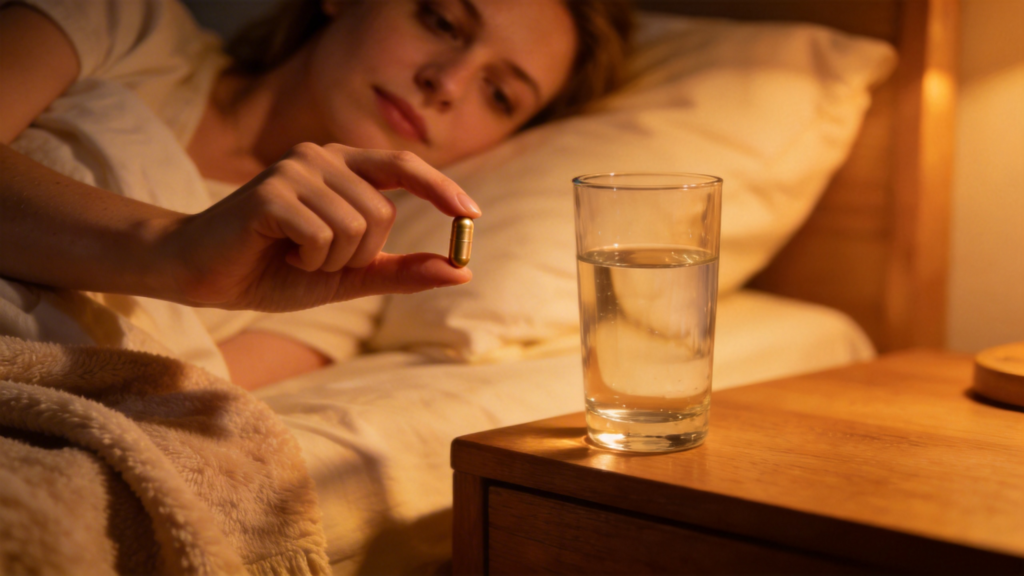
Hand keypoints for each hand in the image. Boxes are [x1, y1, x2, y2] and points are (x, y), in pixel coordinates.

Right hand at [159, 143, 480, 311]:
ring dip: (330, 260)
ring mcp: (294, 169)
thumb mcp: (349, 274)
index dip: (441, 188)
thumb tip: (463, 272)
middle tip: (317, 259)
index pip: (404, 165)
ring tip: (295, 255)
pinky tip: (278, 252)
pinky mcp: (271, 192)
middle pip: (383, 214)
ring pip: (356, 227)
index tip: (473, 215)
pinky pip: (323, 236)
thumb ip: (402, 271)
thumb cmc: (275, 269)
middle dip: (359, 254)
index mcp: (342, 167)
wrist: (204, 275)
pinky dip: (308, 260)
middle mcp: (320, 156)